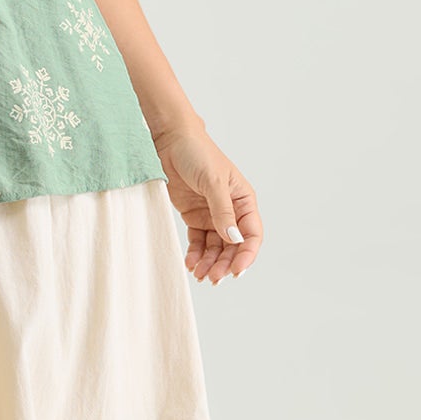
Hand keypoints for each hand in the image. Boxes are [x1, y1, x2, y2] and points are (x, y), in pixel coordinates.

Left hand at [150, 123, 261, 283]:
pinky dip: (196, 254)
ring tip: (200, 276)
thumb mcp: (213, 182)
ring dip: (210, 262)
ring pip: (215, 247)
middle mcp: (230, 210)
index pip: (251, 234)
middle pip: (232, 245)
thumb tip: (233, 238)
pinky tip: (191, 263)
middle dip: (224, 263)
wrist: (169, 140)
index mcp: (243, 200)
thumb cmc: (196, 153)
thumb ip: (223, 211)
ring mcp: (211, 214)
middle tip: (213, 278)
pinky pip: (198, 241)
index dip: (246, 255)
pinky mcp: (193, 216)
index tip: (236, 271)